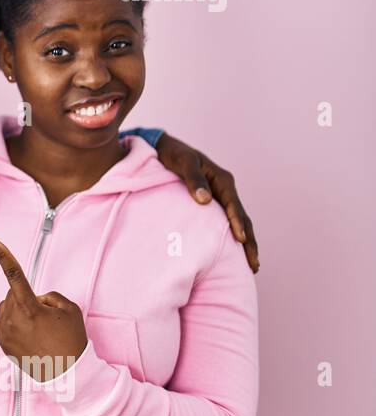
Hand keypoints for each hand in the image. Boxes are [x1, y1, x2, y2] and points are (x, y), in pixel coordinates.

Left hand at [0, 237, 87, 382]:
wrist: (67, 374)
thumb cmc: (71, 340)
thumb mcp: (70, 309)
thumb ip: (49, 296)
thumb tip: (35, 298)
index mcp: (30, 308)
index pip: (15, 276)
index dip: (3, 257)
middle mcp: (13, 320)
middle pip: (13, 294)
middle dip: (26, 297)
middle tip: (45, 315)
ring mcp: (5, 333)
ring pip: (6, 308)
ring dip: (19, 310)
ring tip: (38, 328)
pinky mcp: (2, 344)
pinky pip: (3, 323)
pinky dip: (13, 323)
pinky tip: (29, 335)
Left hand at [154, 133, 258, 272]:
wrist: (161, 148)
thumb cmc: (172, 154)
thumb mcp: (183, 162)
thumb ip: (194, 179)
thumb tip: (204, 200)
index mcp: (223, 180)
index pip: (234, 207)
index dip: (238, 224)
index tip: (241, 241)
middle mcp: (225, 190)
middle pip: (242, 219)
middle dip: (249, 242)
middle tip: (254, 266)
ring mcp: (218, 198)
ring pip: (236, 223)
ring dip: (244, 243)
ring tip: (249, 266)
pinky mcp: (209, 204)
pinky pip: (223, 223)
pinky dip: (230, 238)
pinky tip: (229, 253)